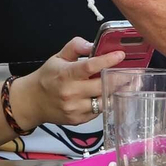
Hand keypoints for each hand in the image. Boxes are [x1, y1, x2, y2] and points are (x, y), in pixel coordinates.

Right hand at [9, 37, 124, 129]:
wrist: (32, 102)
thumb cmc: (47, 78)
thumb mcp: (58, 57)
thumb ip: (75, 46)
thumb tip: (92, 44)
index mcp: (66, 74)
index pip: (90, 67)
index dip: (107, 60)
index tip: (120, 55)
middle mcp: (70, 93)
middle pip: (102, 86)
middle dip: (120, 79)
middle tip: (134, 73)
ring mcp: (75, 108)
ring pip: (103, 101)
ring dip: (117, 93)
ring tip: (129, 85)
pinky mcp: (78, 120)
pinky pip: (98, 111)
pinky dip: (105, 102)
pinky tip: (110, 95)